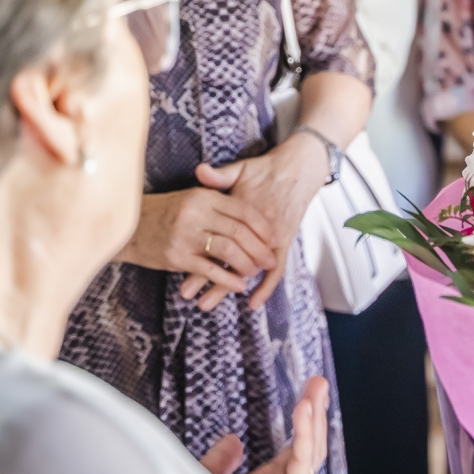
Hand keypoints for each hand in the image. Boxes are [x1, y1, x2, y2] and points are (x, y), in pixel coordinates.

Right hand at [120, 182, 277, 306]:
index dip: (263, 226)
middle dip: (260, 248)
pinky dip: (228, 280)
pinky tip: (240, 286)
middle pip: (240, 231)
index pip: (243, 210)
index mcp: (203, 196)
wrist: (127, 227)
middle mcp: (196, 213)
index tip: (275, 238)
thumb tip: (252, 215)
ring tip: (255, 273)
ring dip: (247, 265)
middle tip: (270, 260)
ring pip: (228, 251)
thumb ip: (217, 202)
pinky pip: (210, 270)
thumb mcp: (190, 198)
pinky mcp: (176, 256)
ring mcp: (186, 235)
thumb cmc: (164, 213)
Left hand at [180, 135, 329, 310]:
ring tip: (206, 304)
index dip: (196, 250)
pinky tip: (253, 304)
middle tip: (185, 292)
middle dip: (205, 277)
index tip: (173, 262)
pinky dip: (266, 287)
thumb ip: (220, 175)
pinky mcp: (284, 242)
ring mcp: (272, 237)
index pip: (216, 235)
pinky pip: (276, 269)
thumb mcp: (241, 169)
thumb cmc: (267, 170)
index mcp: (242, 208)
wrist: (300, 169)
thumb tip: (199, 171)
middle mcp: (257, 226)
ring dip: (226, 287)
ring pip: (247, 267)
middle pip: (228, 256)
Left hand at [199, 375, 330, 473]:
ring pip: (310, 452)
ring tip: (317, 388)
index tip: (309, 395)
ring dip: (315, 417)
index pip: (297, 451)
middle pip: (308, 447)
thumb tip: (234, 440)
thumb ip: (219, 460)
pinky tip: (304, 408)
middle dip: (315, 413)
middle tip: (318, 382)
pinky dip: (305, 433)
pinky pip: (301, 462)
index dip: (305, 423)